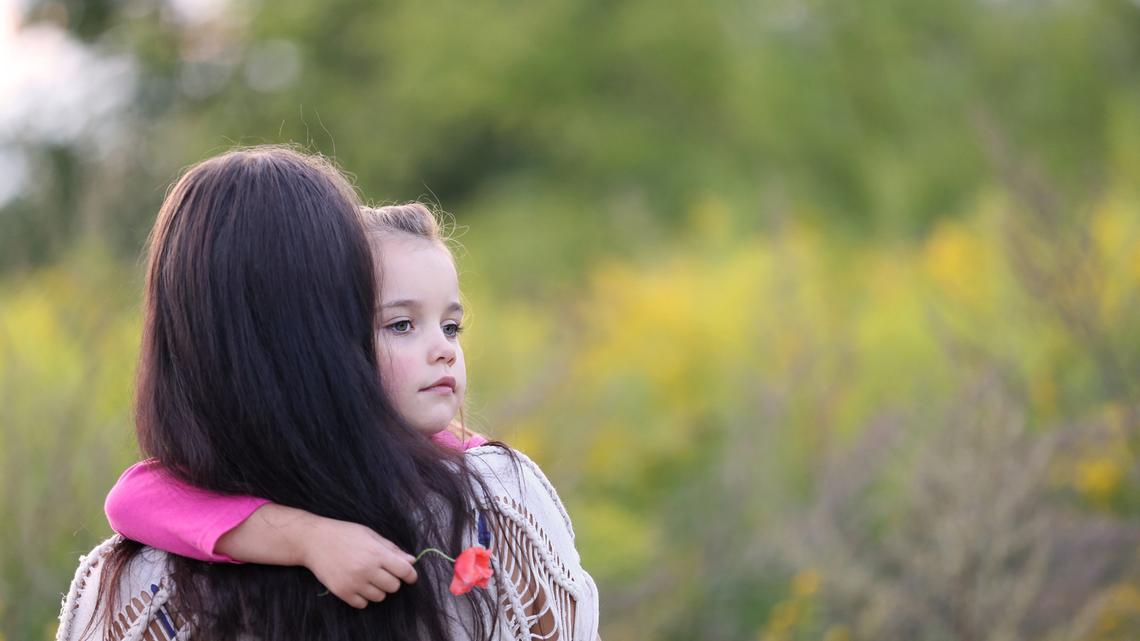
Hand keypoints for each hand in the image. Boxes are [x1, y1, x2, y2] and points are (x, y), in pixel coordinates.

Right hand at [302, 518, 418, 608]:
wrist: (314, 541)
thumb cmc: (344, 534)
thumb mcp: (370, 535)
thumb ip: (392, 549)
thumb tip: (412, 561)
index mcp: (376, 553)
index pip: (404, 570)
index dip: (411, 575)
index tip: (410, 576)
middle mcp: (366, 569)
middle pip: (394, 586)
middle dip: (392, 580)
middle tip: (383, 572)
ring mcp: (354, 582)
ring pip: (380, 597)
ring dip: (378, 589)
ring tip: (368, 577)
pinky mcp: (342, 592)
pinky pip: (363, 604)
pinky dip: (363, 597)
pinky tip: (358, 584)